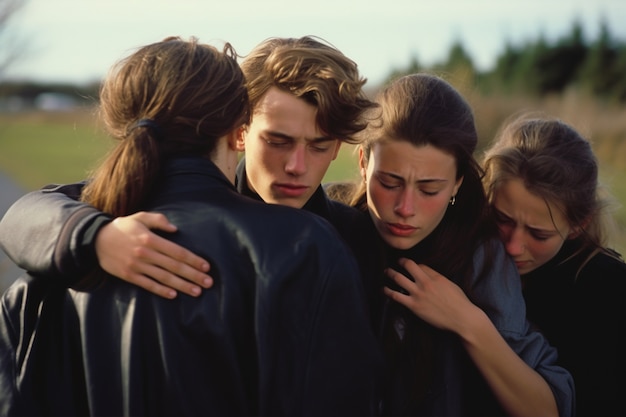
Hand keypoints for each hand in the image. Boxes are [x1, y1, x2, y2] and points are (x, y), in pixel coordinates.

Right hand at [95, 211, 212, 298]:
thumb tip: (175, 229)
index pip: (177, 252)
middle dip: (193, 275)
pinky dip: (161, 291)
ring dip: (182, 286)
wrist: (94, 240)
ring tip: (197, 291)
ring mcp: (136, 266)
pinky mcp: (128, 276)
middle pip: (174, 266)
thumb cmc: (122, 227)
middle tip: (208, 283)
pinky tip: (173, 295)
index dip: (193, 260)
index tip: (206, 267)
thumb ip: (159, 220)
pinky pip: (147, 285)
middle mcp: (145, 254)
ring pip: (164, 278)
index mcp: (150, 239)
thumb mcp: (140, 217)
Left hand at [383, 258, 478, 333]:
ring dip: (390, 273)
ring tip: (386, 272)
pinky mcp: (414, 306)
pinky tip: (384, 290)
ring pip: (399, 278)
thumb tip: (428, 275)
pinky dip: (388, 292)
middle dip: (401, 262)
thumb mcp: (450, 284)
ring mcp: (418, 294)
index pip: (420, 265)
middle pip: (408, 266)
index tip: (412, 267)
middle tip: (396, 262)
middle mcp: (425, 282)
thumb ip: (437, 278)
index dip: (415, 265)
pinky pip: (396, 296)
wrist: (462, 318)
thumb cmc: (459, 303)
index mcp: (435, 276)